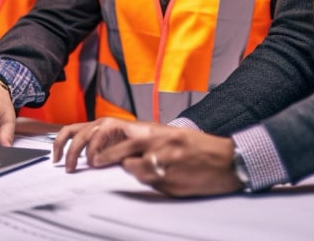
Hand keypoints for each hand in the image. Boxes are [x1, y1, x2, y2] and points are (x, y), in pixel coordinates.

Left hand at [53, 118, 243, 196]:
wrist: (227, 160)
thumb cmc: (199, 147)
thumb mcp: (172, 135)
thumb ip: (147, 141)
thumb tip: (124, 153)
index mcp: (155, 130)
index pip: (117, 131)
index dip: (98, 141)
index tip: (88, 151)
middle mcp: (156, 143)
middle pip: (117, 148)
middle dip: (98, 156)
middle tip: (87, 163)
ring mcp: (162, 162)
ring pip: (131, 168)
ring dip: (129, 170)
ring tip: (139, 167)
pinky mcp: (168, 181)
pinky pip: (147, 183)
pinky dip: (148, 182)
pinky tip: (161, 177)